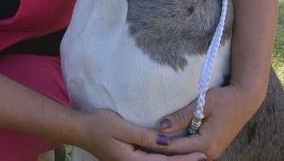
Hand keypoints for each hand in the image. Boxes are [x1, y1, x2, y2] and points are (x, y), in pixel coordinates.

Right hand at [73, 109, 207, 160]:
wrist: (80, 130)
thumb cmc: (99, 125)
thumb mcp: (122, 128)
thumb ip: (145, 137)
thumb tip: (167, 144)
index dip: (184, 160)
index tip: (201, 155)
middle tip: (204, 157)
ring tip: (194, 157)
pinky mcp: (130, 160)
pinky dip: (164, 160)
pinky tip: (173, 154)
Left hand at [152, 84, 261, 158]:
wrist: (245, 100)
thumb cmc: (224, 99)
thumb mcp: (201, 104)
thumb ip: (181, 116)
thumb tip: (160, 127)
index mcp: (206, 144)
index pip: (175, 148)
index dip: (157, 144)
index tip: (142, 139)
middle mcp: (209, 153)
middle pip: (179, 155)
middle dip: (161, 150)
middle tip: (142, 144)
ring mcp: (211, 152)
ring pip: (185, 154)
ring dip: (170, 149)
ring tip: (150, 143)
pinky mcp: (211, 148)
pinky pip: (191, 151)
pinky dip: (179, 147)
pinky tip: (167, 141)